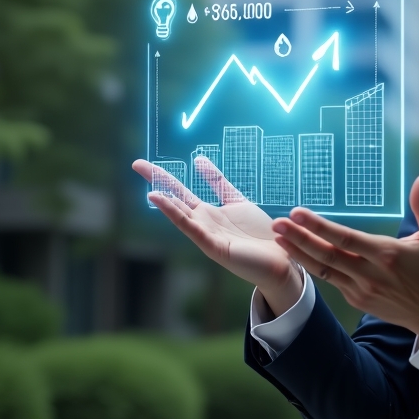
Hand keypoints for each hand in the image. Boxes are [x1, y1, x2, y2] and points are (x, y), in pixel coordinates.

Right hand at [132, 157, 303, 316]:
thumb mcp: (236, 201)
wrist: (281, 260)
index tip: (143, 163)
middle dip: (158, 180)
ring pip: (182, 215)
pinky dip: (179, 218)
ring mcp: (208, 235)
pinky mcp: (216, 247)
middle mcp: (204, 223)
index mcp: (208, 213)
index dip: (163, 175)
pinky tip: (168, 206)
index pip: (180, 190)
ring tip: (150, 190)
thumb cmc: (259, 234)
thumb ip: (218, 183)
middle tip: (136, 163)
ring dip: (167, 203)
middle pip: (176, 197)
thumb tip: (198, 159)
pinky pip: (194, 230)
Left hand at [271, 174, 418, 339]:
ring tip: (278, 237)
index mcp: (388, 255)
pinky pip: (330, 280)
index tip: (298, 213)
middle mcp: (370, 274)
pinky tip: (298, 253)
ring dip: (299, 252)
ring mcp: (361, 289)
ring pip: (323, 270)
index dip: (319, 226)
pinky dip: (312, 266)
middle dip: (299, 238)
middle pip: (327, 254)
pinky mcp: (357, 298)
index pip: (345, 238)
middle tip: (277, 223)